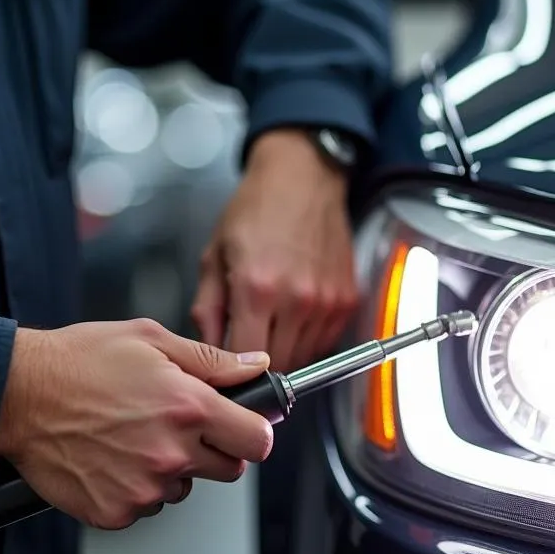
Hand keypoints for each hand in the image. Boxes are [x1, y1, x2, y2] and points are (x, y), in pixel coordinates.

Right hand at [0, 319, 273, 529]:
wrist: (17, 396)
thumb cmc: (78, 362)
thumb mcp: (151, 340)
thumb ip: (213, 359)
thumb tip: (256, 365)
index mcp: (189, 408)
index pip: (258, 441)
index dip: (252, 431)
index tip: (242, 426)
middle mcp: (172, 453)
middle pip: (229, 470)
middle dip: (213, 449)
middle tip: (177, 426)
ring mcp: (144, 488)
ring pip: (184, 488)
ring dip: (171, 469)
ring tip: (133, 437)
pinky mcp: (116, 511)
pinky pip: (145, 505)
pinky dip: (135, 487)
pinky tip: (112, 458)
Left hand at [191, 128, 359, 372]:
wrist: (304, 178)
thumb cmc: (256, 210)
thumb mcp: (214, 255)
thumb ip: (207, 310)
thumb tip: (208, 354)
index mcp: (256, 289)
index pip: (243, 360)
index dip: (230, 374)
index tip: (223, 375)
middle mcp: (296, 300)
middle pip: (276, 367)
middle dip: (256, 369)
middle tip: (244, 353)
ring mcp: (326, 303)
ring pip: (301, 359)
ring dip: (283, 354)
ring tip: (268, 327)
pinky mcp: (346, 302)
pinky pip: (323, 344)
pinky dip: (305, 341)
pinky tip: (292, 317)